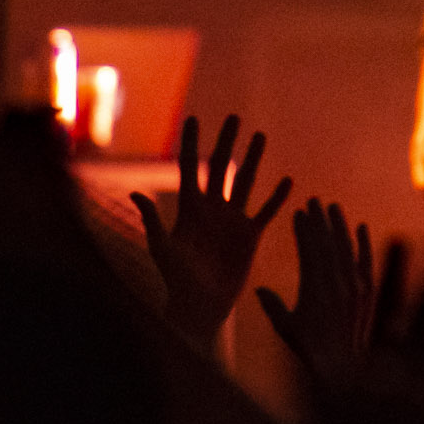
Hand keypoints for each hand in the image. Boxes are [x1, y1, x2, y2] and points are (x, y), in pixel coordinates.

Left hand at [131, 114, 292, 350]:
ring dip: (253, 159)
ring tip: (260, 136)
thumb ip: (152, 221)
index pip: (189, 166)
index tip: (194, 118)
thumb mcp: (162, 248)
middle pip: (220, 167)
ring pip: (244, 182)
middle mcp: (211, 208)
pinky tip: (288, 180)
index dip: (190, 142)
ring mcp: (231, 220)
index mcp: (189, 207)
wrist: (199, 306)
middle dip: (227, 141)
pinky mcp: (249, 236)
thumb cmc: (175, 280)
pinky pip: (265, 211)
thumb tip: (135, 195)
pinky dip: (277, 197)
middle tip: (235, 117)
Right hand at [255, 199, 381, 390]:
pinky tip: (361, 228)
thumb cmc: (310, 350)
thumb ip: (272, 306)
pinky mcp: (368, 292)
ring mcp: (355, 286)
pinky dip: (364, 244)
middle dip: (320, 220)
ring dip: (340, 225)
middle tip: (313, 200)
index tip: (299, 212)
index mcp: (314, 287)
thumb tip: (259, 291)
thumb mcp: (286, 328)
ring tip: (332, 206)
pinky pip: (366, 262)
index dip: (303, 229)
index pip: (309, 249)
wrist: (344, 368)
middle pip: (328, 243)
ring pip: (347, 247)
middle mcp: (337, 283)